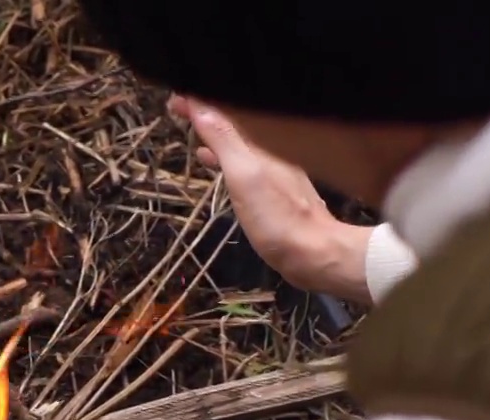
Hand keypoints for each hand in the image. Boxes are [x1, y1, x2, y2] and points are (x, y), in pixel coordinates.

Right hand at [170, 95, 374, 302]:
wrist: (314, 253)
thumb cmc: (276, 218)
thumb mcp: (244, 176)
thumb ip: (223, 140)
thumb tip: (201, 105)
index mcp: (262, 142)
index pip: (227, 110)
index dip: (201, 100)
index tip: (175, 96)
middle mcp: (270, 148)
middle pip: (235, 120)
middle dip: (207, 110)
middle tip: (176, 107)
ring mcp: (273, 167)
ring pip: (238, 139)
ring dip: (213, 130)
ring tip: (190, 126)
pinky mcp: (272, 186)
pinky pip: (242, 157)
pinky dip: (223, 152)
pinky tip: (211, 159)